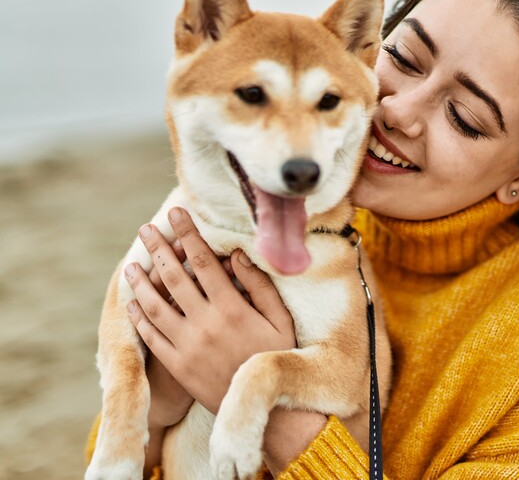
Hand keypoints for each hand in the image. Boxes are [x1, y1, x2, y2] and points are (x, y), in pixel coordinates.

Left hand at [125, 207, 296, 414]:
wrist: (267, 409)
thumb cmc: (278, 356)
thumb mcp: (280, 319)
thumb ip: (260, 285)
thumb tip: (237, 254)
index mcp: (232, 308)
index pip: (203, 261)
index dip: (188, 234)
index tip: (177, 214)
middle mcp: (205, 323)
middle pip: (174, 277)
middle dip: (159, 249)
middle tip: (147, 229)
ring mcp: (188, 346)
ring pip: (156, 306)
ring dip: (141, 282)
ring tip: (132, 264)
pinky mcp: (178, 366)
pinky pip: (152, 337)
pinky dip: (140, 317)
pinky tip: (134, 303)